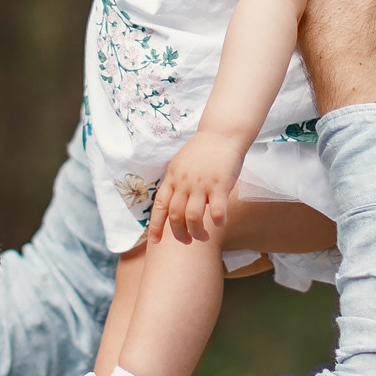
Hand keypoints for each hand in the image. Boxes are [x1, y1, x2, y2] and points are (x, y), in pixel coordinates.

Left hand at [148, 132, 245, 246]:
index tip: (154, 242)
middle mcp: (184, 182)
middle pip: (175, 216)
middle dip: (179, 234)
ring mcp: (201, 184)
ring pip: (193, 217)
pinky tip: (220, 223)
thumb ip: (176, 183)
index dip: (156, 226)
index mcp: (172, 177)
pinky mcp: (220, 185)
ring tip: (202, 237)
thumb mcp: (180, 164)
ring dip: (197, 232)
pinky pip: (217, 211)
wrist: (221, 134)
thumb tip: (172, 206)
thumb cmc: (202, 151)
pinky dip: (217, 222)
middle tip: (186, 241)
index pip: (159, 206)